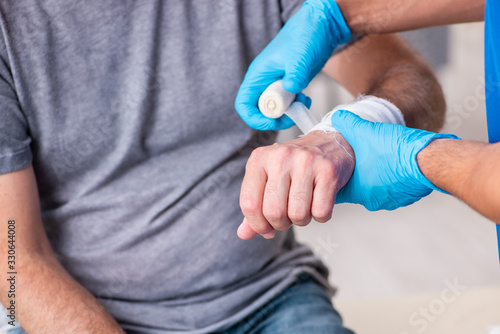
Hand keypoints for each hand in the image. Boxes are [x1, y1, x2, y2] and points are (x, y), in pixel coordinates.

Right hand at [234, 0, 350, 130]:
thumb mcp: (300, 57)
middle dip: (276, 118)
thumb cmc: (306, 34)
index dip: (255, 118)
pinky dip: (296, 106)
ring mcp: (277, 84)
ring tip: (303, 102)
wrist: (321, 25)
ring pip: (275, 109)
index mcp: (258, 75)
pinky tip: (306, 98)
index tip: (273, 121)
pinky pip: (288, 104)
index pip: (244, 104)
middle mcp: (264, 82)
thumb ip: (294, 76)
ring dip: (288, 113)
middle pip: (260, 111)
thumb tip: (292, 91)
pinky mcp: (289, 85)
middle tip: (293, 114)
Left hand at [238, 130, 354, 238]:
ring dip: (302, 220)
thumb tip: (244, 233)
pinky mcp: (328, 170)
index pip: (249, 204)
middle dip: (281, 224)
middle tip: (288, 215)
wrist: (328, 144)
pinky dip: (320, 216)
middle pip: (274, 212)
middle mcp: (280, 157)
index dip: (257, 224)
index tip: (266, 228)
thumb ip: (254, 207)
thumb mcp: (267, 180)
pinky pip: (321, 212)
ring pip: (298, 214)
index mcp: (259, 159)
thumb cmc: (294, 167)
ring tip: (304, 205)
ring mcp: (305, 161)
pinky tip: (319, 201)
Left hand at [331, 110, 458, 210]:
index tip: (336, 166)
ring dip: (374, 174)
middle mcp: (373, 200)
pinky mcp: (406, 197)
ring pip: (375, 187)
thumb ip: (347, 124)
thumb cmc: (396, 150)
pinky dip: (391, 176)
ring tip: (377, 157)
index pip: (336, 190)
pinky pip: (392, 186)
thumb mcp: (365, 131)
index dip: (334, 176)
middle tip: (357, 158)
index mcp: (358, 191)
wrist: (429, 158)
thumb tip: (337, 118)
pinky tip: (392, 162)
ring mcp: (391, 200)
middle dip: (355, 173)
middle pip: (355, 187)